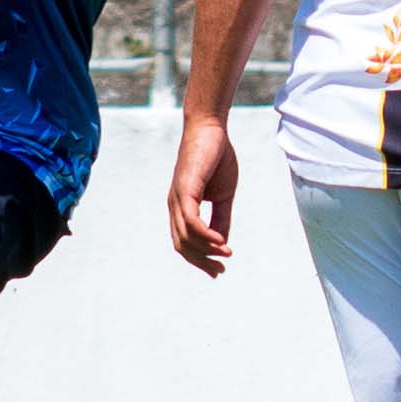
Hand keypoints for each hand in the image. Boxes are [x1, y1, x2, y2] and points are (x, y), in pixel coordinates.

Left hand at [167, 118, 239, 276]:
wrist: (211, 130)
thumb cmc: (216, 159)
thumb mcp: (222, 195)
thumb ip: (221, 218)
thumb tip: (222, 242)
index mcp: (181, 207)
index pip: (184, 242)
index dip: (199, 259)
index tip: (218, 269)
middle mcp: (175, 205)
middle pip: (181, 245)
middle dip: (200, 262)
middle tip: (220, 271)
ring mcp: (177, 198)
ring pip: (185, 236)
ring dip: (206, 251)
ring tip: (226, 255)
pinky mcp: (185, 189)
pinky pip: (191, 220)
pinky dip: (205, 235)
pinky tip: (220, 242)